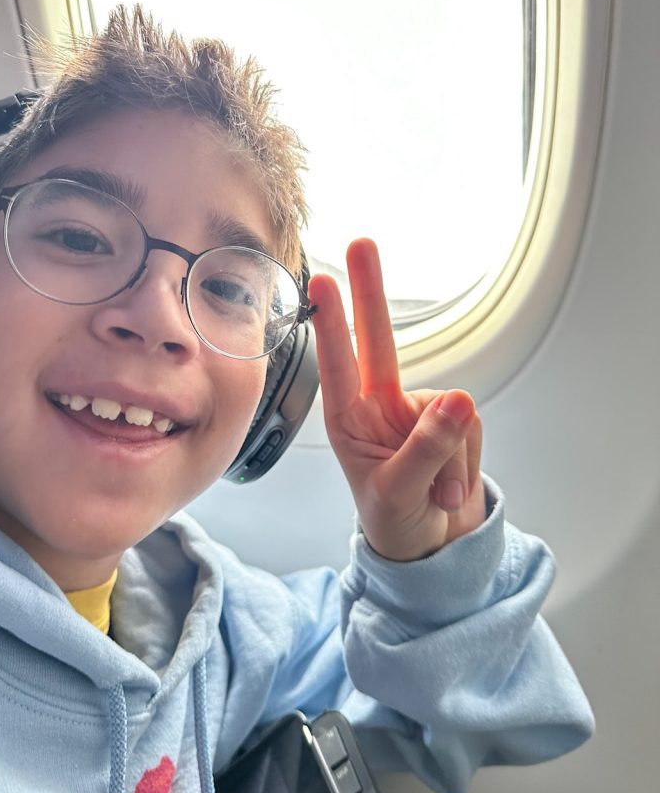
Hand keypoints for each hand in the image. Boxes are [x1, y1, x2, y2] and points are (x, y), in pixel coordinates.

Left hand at [308, 238, 484, 560]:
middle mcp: (379, 405)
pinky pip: (472, 427)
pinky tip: (449, 488)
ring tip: (433, 494)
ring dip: (449, 461)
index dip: (333, 324)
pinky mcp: (452, 421)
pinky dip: (467, 463)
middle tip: (361, 243)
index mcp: (349, 420)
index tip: (321, 282)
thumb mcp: (401, 493)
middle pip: (379, 340)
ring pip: (450, 413)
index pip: (338, 365)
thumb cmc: (393, 521)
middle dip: (371, 292)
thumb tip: (461, 401)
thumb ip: (429, 449)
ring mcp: (417, 411)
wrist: (430, 549)